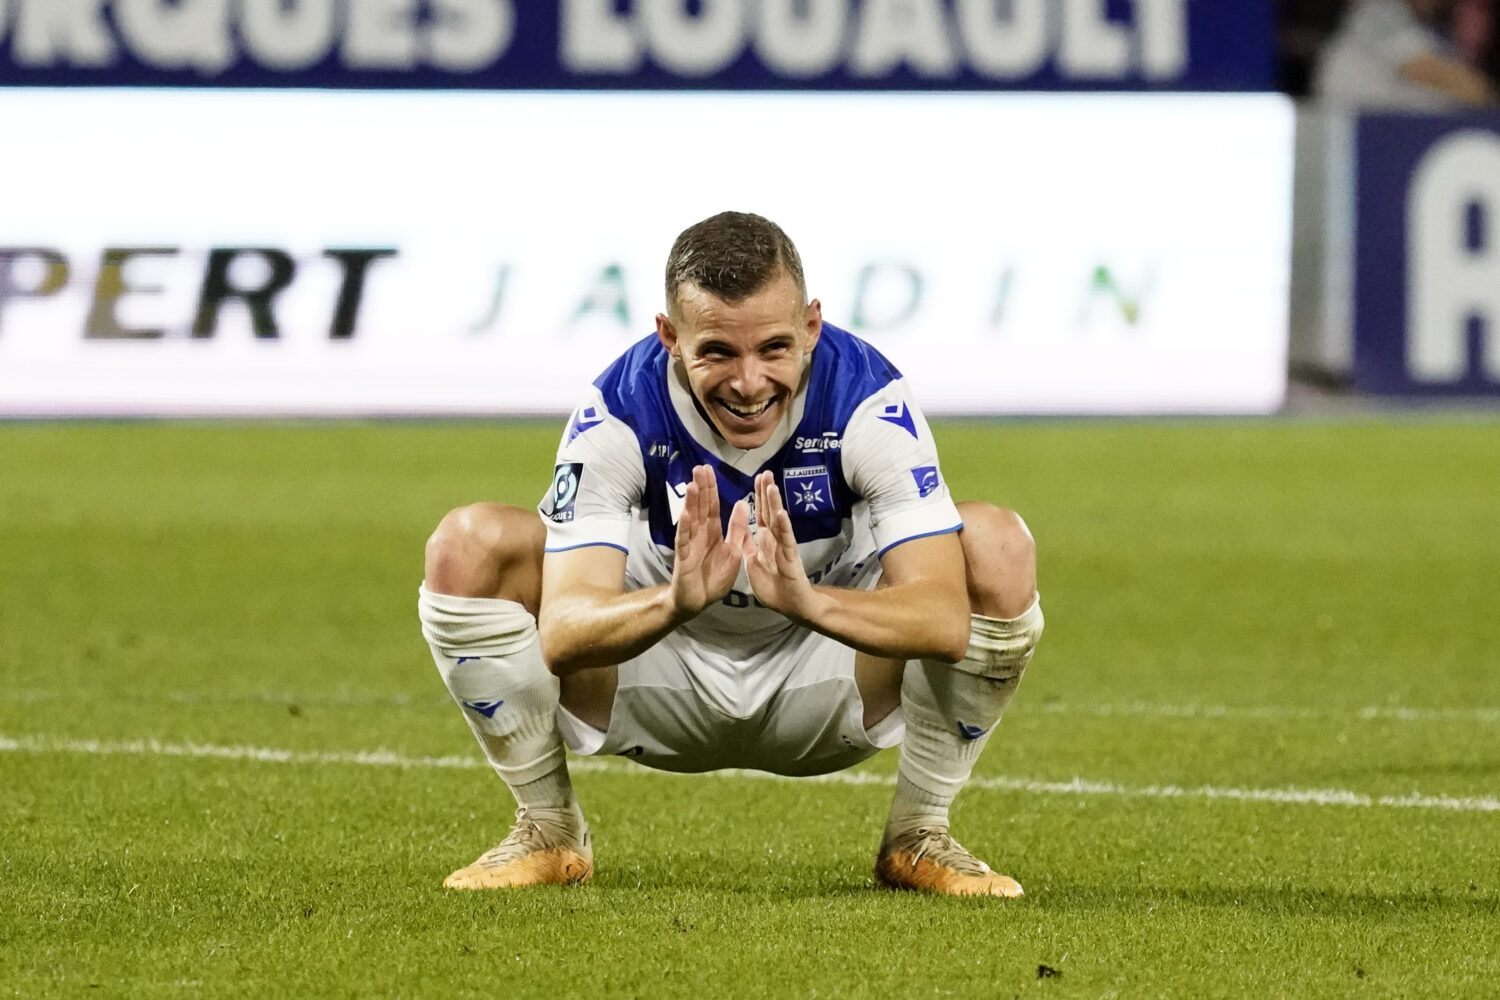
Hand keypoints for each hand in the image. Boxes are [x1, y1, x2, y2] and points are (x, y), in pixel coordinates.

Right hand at [670, 465, 749, 617]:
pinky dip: (685, 527)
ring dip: (692, 502)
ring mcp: (690, 545)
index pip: (711, 506)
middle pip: (700, 507)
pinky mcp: (684, 558)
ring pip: (691, 520)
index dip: (711, 488)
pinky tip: (686, 513)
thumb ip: (737, 529)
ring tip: (693, 484)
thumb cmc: (714, 578)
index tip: (709, 470)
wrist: (699, 601)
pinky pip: (684, 540)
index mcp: (713, 532)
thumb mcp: (733, 551)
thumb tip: (742, 503)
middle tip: (700, 468)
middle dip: (701, 488)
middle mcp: (699, 534)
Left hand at [742, 470, 816, 619]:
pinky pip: (786, 540)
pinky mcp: (789, 559)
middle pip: (770, 511)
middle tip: (765, 472)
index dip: (759, 496)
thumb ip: (749, 543)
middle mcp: (775, 539)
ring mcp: (783, 547)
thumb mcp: (753, 561)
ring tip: (771, 486)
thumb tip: (744, 527)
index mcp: (765, 540)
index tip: (757, 478)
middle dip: (767, 492)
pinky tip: (781, 513)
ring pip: (778, 522)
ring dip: (774, 504)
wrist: (789, 606)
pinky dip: (783, 527)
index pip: (761, 513)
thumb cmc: (773, 586)